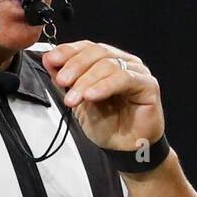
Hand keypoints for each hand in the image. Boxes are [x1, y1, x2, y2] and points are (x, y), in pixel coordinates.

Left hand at [42, 40, 164, 153]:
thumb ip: (66, 81)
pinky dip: (104, 86)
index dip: (68, 51)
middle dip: (75, 66)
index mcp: (107, 62)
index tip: (51, 60)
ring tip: (73, 98)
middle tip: (61, 81)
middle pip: (97, 52)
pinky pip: (124, 78)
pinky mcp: (148, 85)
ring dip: (86, 80)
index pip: (87, 47)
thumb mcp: (78, 101)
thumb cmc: (107, 125)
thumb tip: (49, 60)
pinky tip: (91, 96)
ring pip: (108, 64)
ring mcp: (137, 72)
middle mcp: (123, 62)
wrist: (123, 149)